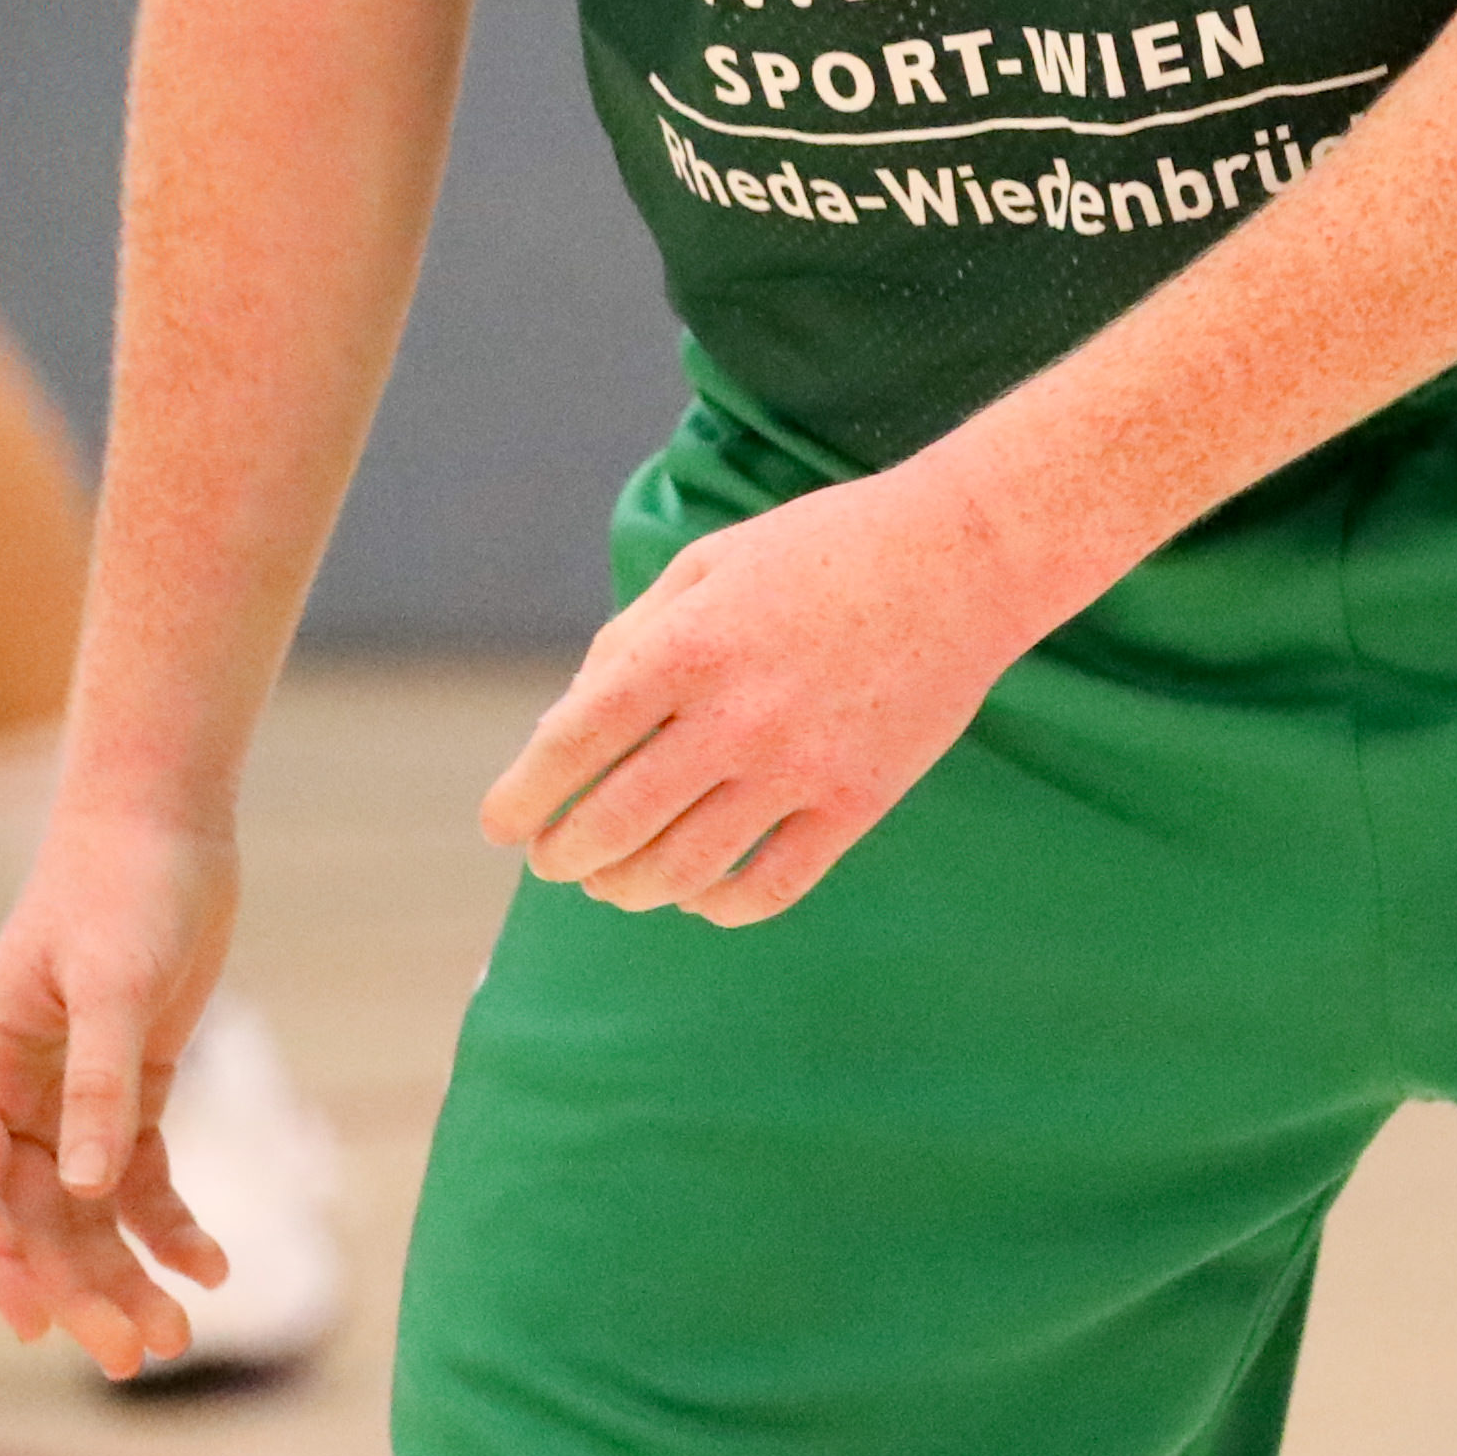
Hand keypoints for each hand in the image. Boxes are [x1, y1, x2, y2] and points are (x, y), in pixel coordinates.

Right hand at [0, 811, 238, 1379]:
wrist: (168, 823)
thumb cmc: (125, 887)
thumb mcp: (114, 982)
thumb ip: (99, 1085)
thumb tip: (85, 1189)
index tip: (36, 1325)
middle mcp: (11, 1093)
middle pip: (35, 1218)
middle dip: (81, 1288)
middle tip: (134, 1356)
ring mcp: (67, 1099)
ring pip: (85, 1214)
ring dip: (125, 1274)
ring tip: (175, 1335)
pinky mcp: (126, 1091)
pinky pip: (136, 1181)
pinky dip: (169, 1228)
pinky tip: (210, 1266)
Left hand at [477, 467, 1032, 925]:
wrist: (958, 559)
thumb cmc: (820, 549)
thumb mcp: (707, 562)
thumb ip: (633, 638)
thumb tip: (572, 721)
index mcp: (687, 646)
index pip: (574, 743)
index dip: (523, 794)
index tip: (498, 825)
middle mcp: (734, 716)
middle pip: (617, 821)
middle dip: (565, 855)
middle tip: (552, 861)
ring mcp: (798, 767)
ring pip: (685, 869)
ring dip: (629, 888)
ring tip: (610, 885)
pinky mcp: (856, 802)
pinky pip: (771, 885)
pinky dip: (720, 906)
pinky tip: (698, 897)